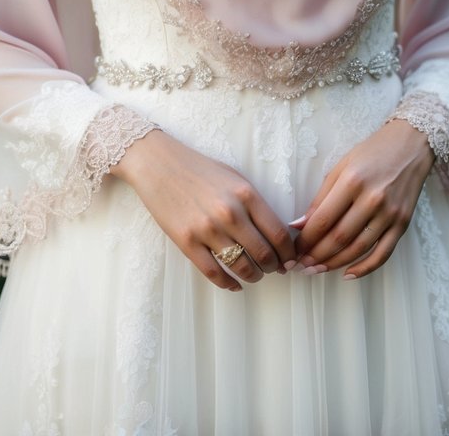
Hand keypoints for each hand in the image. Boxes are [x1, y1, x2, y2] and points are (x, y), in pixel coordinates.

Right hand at [110, 129, 296, 291]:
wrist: (159, 164)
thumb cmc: (200, 170)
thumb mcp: (235, 178)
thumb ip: (256, 204)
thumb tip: (278, 233)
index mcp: (246, 194)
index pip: (279, 234)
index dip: (289, 253)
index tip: (290, 259)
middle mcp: (230, 213)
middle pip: (264, 254)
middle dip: (274, 267)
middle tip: (274, 269)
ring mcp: (207, 229)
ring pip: (242, 267)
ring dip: (254, 276)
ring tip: (255, 275)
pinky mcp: (187, 242)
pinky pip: (214, 272)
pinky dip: (228, 284)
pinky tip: (234, 284)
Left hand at [293, 119, 433, 279]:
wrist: (410, 145)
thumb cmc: (372, 153)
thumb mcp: (341, 167)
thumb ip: (321, 197)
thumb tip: (299, 225)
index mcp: (352, 181)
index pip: (324, 219)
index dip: (306, 239)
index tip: (295, 248)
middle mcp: (373, 199)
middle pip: (340, 237)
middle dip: (317, 255)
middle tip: (302, 265)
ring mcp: (390, 213)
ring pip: (358, 248)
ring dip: (335, 263)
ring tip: (318, 270)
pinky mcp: (403, 223)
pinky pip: (383, 253)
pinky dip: (365, 268)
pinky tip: (348, 274)